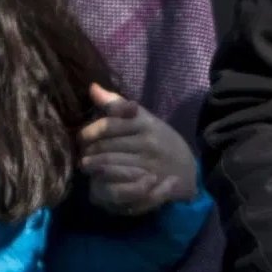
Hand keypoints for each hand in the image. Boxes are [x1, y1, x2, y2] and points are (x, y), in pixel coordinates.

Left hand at [79, 85, 198, 216]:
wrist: (189, 170)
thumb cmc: (162, 141)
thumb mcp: (145, 119)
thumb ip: (117, 105)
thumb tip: (92, 88)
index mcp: (146, 123)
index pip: (109, 125)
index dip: (90, 131)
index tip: (83, 137)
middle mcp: (147, 142)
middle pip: (105, 145)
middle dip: (89, 150)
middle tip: (82, 153)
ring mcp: (148, 163)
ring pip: (108, 163)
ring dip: (92, 165)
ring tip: (86, 165)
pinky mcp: (147, 183)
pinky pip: (118, 181)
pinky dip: (104, 179)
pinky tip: (98, 178)